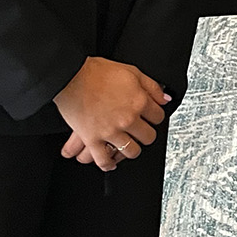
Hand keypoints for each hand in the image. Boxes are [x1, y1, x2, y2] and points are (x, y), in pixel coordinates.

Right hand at [54, 56, 169, 170]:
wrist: (71, 77)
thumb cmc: (98, 72)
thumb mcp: (132, 72)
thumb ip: (151, 86)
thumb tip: (165, 99)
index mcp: (139, 101)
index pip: (158, 117)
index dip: (155, 116)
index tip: (151, 117)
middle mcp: (128, 118)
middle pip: (148, 137)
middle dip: (146, 134)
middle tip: (141, 131)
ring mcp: (110, 131)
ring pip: (131, 151)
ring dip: (131, 150)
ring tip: (129, 145)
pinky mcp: (92, 139)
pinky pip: (103, 160)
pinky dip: (108, 164)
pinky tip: (111, 162)